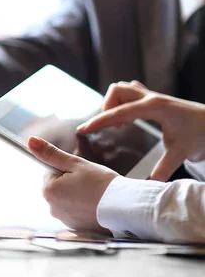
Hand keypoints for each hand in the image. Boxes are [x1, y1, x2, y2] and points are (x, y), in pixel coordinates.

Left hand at [28, 136, 117, 231]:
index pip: (51, 172)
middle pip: (58, 187)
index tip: (81, 173)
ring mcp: (64, 220)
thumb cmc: (102, 183)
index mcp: (49, 190)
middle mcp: (52, 208)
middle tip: (90, 183)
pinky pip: (77, 213)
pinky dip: (85, 208)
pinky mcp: (77, 229)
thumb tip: (31, 141)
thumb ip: (51, 153)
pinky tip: (97, 206)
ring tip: (95, 195)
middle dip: (71, 183)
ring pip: (68, 200)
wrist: (125, 207)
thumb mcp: (75, 163)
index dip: (67, 169)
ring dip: (78, 196)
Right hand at [77, 81, 204, 180]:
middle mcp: (151, 97)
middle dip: (107, 108)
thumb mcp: (180, 153)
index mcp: (154, 107)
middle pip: (117, 91)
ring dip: (114, 105)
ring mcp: (152, 96)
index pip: (119, 112)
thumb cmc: (199, 135)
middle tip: (112, 129)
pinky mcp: (154, 99)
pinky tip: (127, 117)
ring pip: (122, 90)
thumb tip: (148, 186)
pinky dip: (123, 103)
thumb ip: (162, 169)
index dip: (99, 121)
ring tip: (119, 125)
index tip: (84, 129)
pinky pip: (130, 93)